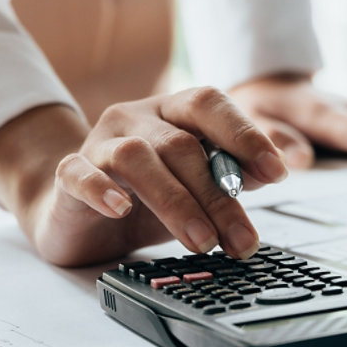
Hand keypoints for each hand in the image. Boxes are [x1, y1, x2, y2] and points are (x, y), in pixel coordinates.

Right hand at [0, 90, 288, 267]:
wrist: (75, 214)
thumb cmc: (144, 197)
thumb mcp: (195, 188)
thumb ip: (231, 175)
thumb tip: (269, 172)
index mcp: (172, 112)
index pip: (209, 105)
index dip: (245, 134)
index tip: (277, 172)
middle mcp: (135, 118)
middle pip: (181, 144)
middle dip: (218, 195)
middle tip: (242, 239)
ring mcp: (99, 143)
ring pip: (137, 157)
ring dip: (176, 201)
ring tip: (201, 241)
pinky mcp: (69, 175)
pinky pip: (80, 173)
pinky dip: (101, 189)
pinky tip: (121, 209)